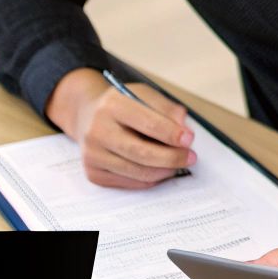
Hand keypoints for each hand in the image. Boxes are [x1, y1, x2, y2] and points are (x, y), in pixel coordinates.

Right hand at [46, 68, 194, 188]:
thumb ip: (166, 108)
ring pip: (137, 172)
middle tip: (190, 158)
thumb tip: (184, 128)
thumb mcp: (142, 95)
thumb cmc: (121, 106)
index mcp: (113, 105)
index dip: (172, 134)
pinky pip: (129, 183)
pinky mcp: (93, 172)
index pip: (148, 123)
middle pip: (142, 153)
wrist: (87, 116)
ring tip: (176, 165)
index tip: (189, 139)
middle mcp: (97, 130)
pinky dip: (149, 179)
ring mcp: (93, 154)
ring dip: (164, 171)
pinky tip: (158, 170)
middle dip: (172, 158)